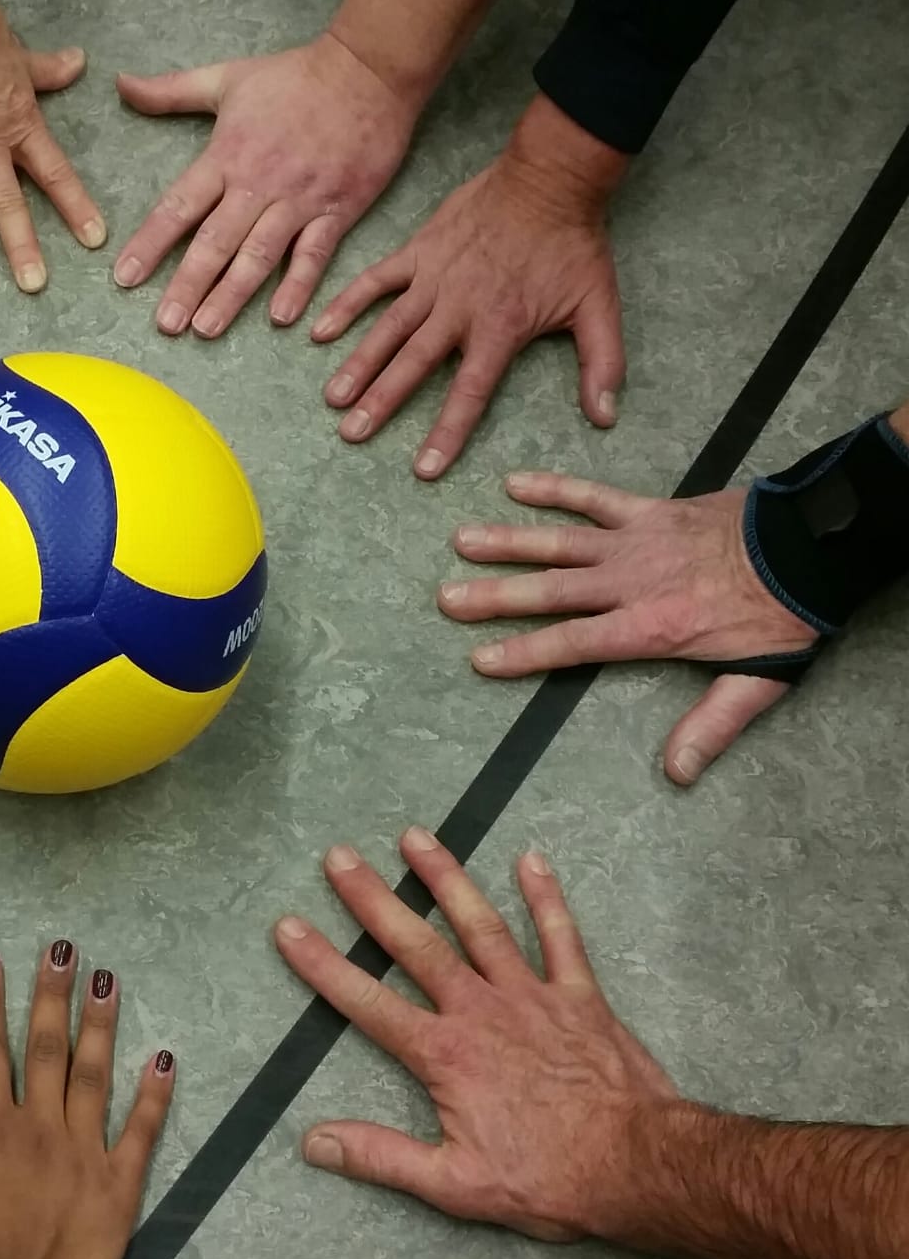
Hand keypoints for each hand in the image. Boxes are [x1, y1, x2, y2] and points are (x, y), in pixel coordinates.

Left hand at [113, 34, 415, 337]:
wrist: (368, 70)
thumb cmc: (295, 76)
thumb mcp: (227, 78)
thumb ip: (171, 91)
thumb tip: (121, 83)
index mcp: (226, 155)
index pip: (179, 207)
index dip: (150, 243)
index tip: (125, 277)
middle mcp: (258, 183)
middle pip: (215, 242)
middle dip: (188, 284)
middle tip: (166, 324)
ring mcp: (298, 200)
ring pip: (258, 255)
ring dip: (231, 295)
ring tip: (206, 329)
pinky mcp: (336, 210)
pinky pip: (314, 254)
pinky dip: (299, 285)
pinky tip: (281, 316)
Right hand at [276, 831, 678, 1241]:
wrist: (641, 1166)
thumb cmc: (550, 1180)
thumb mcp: (455, 1185)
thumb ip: (382, 1156)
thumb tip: (313, 1141)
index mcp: (445, 1054)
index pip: (368, 1003)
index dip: (323, 965)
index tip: (288, 927)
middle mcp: (480, 1010)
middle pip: (416, 945)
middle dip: (373, 899)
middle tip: (339, 856)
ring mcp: (531, 995)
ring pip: (481, 925)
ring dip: (446, 877)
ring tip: (416, 836)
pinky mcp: (579, 996)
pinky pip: (561, 937)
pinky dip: (546, 897)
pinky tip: (531, 859)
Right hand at [313, 94, 627, 478]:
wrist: (551, 178)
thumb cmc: (573, 245)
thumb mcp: (599, 306)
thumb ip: (602, 364)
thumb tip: (606, 417)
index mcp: (499, 328)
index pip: (468, 392)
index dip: (446, 432)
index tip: (423, 468)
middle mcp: (459, 309)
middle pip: (413, 364)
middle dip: (381, 402)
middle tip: (352, 433)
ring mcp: (433, 279)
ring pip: (388, 328)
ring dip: (359, 363)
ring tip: (333, 397)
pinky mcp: (418, 251)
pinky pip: (376, 280)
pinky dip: (347, 304)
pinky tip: (319, 331)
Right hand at [438, 472, 818, 783]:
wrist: (813, 544)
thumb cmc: (783, 615)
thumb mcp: (756, 680)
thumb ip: (711, 725)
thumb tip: (676, 774)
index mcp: (651, 628)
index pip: (572, 644)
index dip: (524, 652)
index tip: (479, 658)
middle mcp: (631, 582)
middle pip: (551, 591)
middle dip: (495, 596)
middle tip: (446, 597)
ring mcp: (635, 541)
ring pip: (560, 541)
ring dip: (509, 541)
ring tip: (462, 540)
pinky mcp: (648, 510)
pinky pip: (593, 497)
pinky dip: (554, 489)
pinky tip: (514, 484)